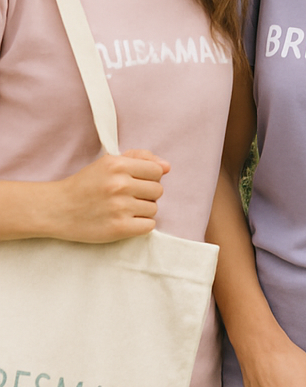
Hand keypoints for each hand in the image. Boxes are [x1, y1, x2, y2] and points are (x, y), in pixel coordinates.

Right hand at [53, 149, 169, 241]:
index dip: (149, 177)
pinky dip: (140, 225)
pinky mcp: (118, 228)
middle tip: (127, 197)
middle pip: (158, 190)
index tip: (135, 182)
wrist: (56, 209)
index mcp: (118, 165)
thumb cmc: (86, 184)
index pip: (157, 171)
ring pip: (154, 209)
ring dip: (142, 211)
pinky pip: (149, 226)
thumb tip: (167, 166)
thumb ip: (140, 158)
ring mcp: (119, 207)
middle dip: (146, 194)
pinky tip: (125, 221)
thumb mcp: (109, 162)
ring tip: (122, 209)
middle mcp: (119, 184)